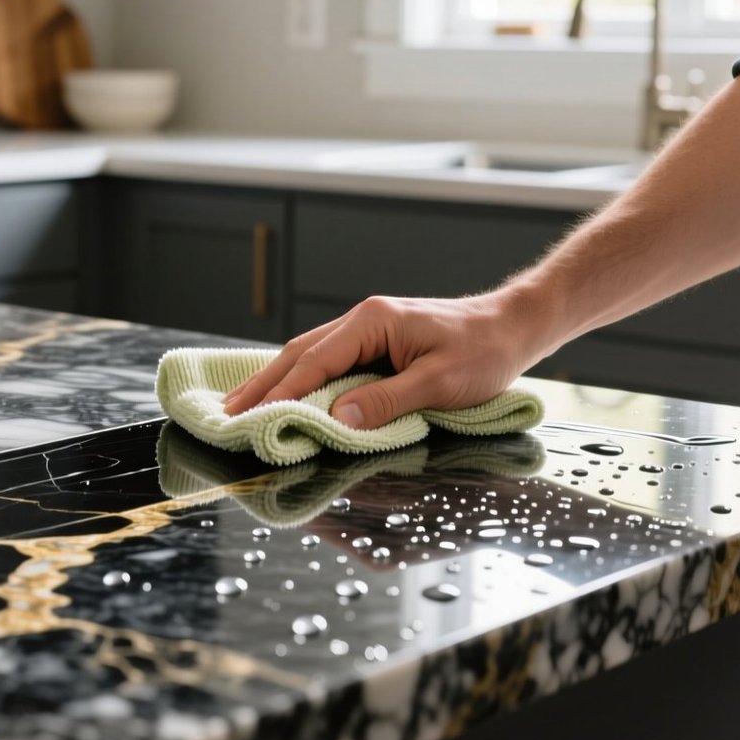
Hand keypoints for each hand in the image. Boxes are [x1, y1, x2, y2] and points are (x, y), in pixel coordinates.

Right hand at [222, 291, 546, 429]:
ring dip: (276, 381)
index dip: (281, 392)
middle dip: (262, 385)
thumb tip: (340, 419)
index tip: (251, 416)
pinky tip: (286, 392)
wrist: (512, 326)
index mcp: (373, 322)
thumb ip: (387, 401)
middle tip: (228, 414)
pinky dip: (301, 378)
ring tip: (244, 405)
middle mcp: (363, 320)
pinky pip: (328, 360)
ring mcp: (368, 329)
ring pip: (309, 355)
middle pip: (299, 353)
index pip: (315, 361)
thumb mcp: (439, 382)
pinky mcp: (376, 342)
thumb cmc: (483, 351)